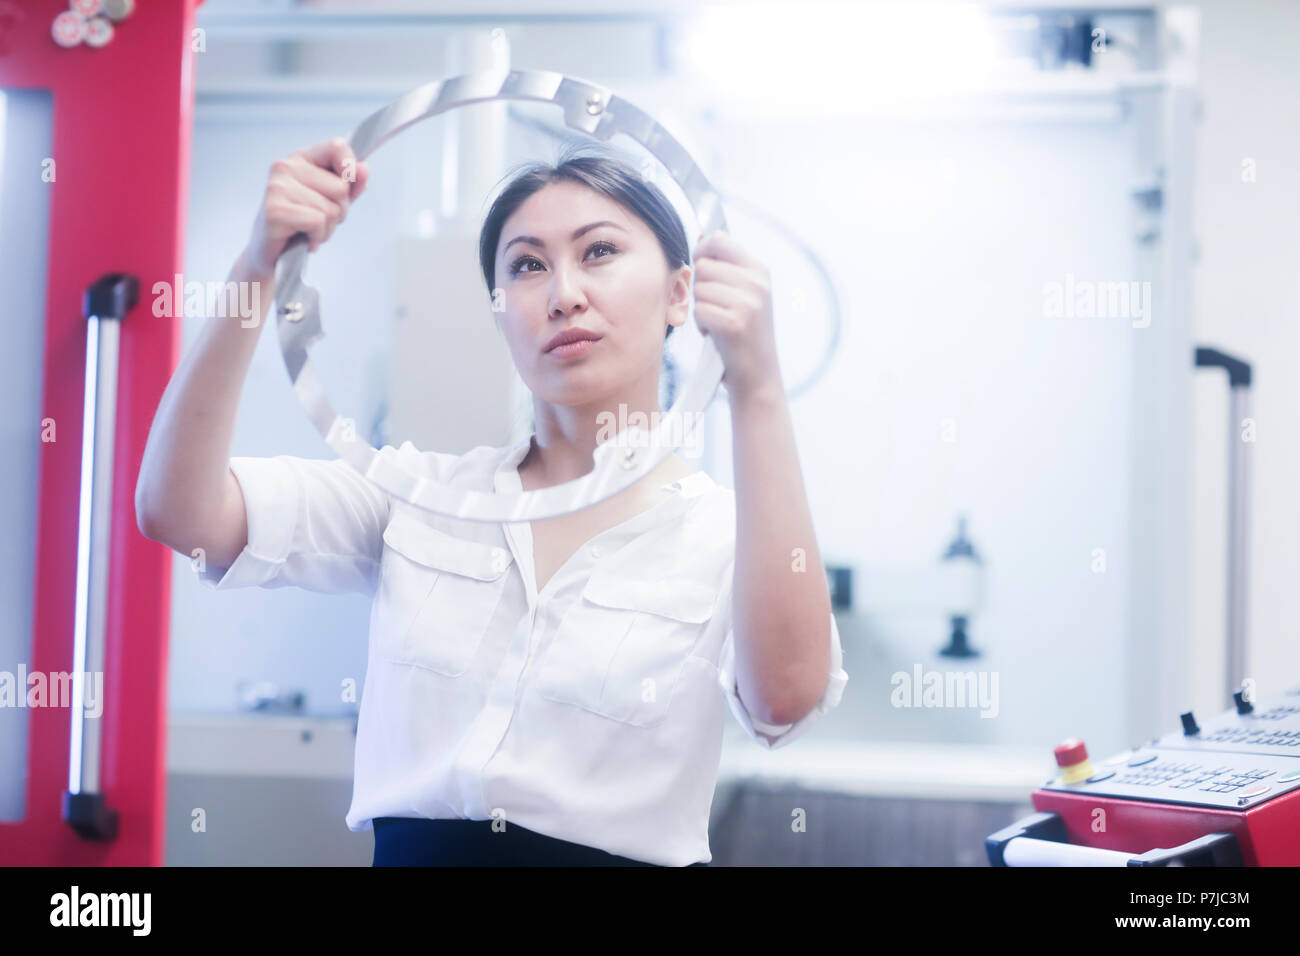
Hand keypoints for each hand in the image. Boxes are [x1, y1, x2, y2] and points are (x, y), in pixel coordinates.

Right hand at [242, 137, 369, 275]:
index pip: (338, 147)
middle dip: (339, 212)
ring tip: (308, 230)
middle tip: (318, 220)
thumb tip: (363, 168)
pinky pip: (318, 222)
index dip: (350, 170)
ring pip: (331, 209)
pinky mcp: (275, 210)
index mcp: (302, 158)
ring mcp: (278, 187)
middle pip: (341, 188)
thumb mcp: (333, 201)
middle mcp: (286, 166)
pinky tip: (303, 239)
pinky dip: (317, 237)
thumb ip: (351, 184)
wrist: (272, 255)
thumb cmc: (302, 224)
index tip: (345, 190)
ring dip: (327, 229)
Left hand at [691, 230, 782, 399]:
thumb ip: (728, 267)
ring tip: (719, 322)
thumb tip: (703, 237)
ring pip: (698, 289)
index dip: (702, 251)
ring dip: (702, 308)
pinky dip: (702, 325)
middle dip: (702, 288)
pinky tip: (717, 335)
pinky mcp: (733, 323)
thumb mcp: (746, 295)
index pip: (719, 239)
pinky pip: (698, 310)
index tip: (703, 267)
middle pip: (703, 266)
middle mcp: (757, 283)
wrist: (758, 377)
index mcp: (760, 271)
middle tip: (717, 308)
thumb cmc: (745, 335)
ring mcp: (747, 303)